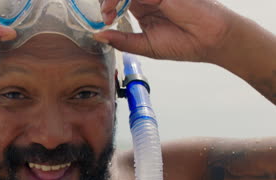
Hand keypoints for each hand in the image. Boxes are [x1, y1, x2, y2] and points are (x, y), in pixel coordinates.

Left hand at [97, 0, 234, 61]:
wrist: (210, 41)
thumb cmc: (183, 44)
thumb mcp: (146, 46)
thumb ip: (122, 40)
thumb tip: (98, 35)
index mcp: (142, 8)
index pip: (117, 0)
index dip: (106, 7)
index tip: (104, 21)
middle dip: (106, 1)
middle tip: (105, 15)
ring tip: (110, 11)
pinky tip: (121, 4)